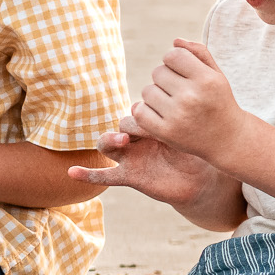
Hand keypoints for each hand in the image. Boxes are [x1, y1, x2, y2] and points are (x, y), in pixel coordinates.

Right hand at [67, 125, 213, 205]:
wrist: (202, 181)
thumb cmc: (200, 152)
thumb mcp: (193, 133)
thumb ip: (186, 118)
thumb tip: (194, 93)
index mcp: (152, 124)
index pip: (138, 111)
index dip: (145, 111)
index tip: (162, 112)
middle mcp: (137, 139)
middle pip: (122, 124)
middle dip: (131, 123)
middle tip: (148, 125)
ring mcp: (130, 157)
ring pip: (107, 144)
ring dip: (109, 140)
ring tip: (121, 141)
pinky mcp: (128, 176)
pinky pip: (104, 176)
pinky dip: (87, 174)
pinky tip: (72, 172)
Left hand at [129, 40, 243, 159]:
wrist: (228, 139)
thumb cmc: (220, 102)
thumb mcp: (217, 76)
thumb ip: (199, 54)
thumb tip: (175, 41)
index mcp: (207, 80)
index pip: (172, 55)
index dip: (174, 61)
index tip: (183, 72)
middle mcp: (192, 97)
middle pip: (158, 72)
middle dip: (166, 79)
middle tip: (179, 91)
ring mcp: (178, 116)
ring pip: (147, 91)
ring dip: (156, 95)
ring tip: (172, 104)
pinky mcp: (166, 132)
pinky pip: (139, 111)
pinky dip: (145, 111)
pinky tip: (160, 114)